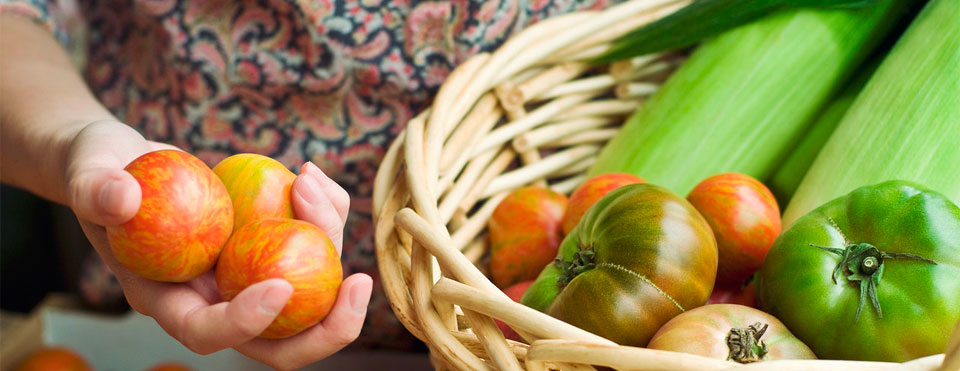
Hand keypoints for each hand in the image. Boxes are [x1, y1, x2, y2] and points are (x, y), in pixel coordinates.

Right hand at [66, 120, 370, 369]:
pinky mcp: (267, 244)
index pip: (209, 332)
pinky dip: (323, 211)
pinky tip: (311, 174)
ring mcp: (245, 274)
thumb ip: (96, 189)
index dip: (247, 323)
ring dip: (328, 240)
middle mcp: (215, 298)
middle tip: (361, 284)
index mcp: (168, 300)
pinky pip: (308, 242)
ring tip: (309, 180)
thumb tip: (121, 198)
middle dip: (328, 328)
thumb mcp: (89, 172)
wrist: (124, 163)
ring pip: (308, 286)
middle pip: (279, 340)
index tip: (279, 287)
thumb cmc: (101, 171)